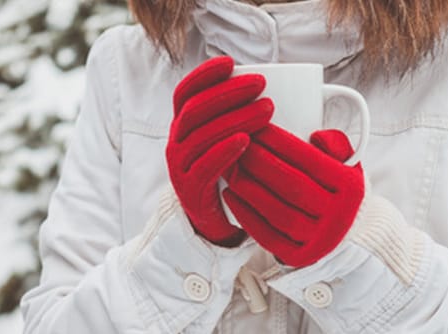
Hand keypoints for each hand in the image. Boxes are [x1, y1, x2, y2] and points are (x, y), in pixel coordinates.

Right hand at [167, 56, 273, 246]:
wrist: (212, 221)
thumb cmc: (228, 172)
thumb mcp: (226, 140)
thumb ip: (237, 115)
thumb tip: (272, 85)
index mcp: (183, 127)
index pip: (185, 93)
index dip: (204, 75)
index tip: (231, 62)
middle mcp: (175, 143)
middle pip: (195, 110)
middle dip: (228, 92)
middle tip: (261, 84)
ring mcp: (180, 167)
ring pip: (200, 136)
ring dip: (235, 118)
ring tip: (267, 109)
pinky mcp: (190, 191)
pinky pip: (204, 168)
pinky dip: (224, 151)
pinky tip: (246, 140)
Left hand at [222, 126, 364, 265]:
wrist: (345, 236)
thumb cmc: (335, 190)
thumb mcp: (347, 164)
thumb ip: (336, 144)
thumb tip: (316, 135)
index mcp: (351, 188)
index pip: (310, 160)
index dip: (280, 141)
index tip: (256, 127)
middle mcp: (339, 216)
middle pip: (291, 185)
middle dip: (259, 162)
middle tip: (235, 146)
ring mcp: (319, 240)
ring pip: (277, 212)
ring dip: (248, 188)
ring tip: (229, 169)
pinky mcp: (299, 257)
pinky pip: (267, 236)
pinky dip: (246, 216)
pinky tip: (230, 196)